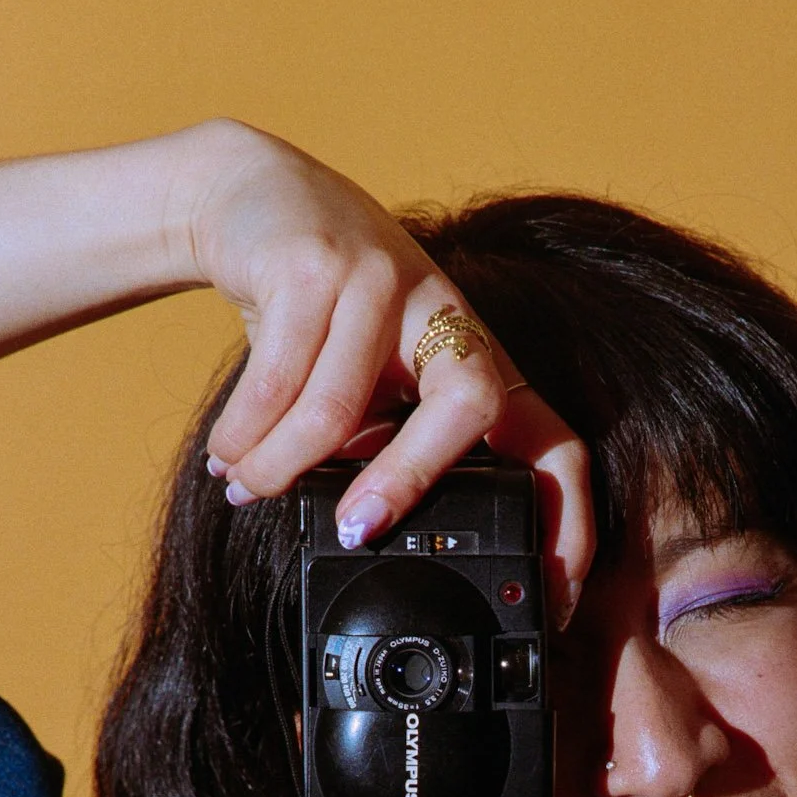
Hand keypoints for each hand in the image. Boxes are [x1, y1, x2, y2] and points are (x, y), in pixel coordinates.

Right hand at [182, 121, 593, 618]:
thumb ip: (381, 449)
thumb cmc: (322, 312)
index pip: (554, 444)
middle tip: (353, 531)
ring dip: (279, 466)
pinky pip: (279, 378)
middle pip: (468, 406)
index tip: (554, 597)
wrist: (253, 199)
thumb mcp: (372, 383)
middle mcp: (448, 314)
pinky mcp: (318, 262)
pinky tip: (228, 455)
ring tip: (246, 488)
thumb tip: (362, 539)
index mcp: (479, 358)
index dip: (568, 520)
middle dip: (407, 479)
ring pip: (339, 407)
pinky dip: (245, 433)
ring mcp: (388, 279)